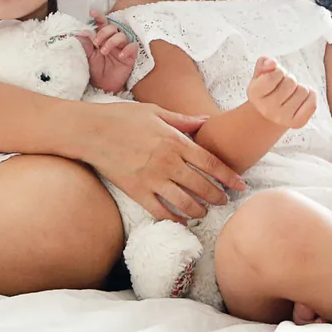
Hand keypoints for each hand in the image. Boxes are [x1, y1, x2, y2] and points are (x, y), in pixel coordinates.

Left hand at [82, 11, 136, 92]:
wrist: (101, 85)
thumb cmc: (95, 69)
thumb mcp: (87, 55)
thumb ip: (85, 43)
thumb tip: (81, 32)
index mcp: (102, 37)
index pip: (102, 23)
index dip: (99, 17)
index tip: (92, 13)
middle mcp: (112, 40)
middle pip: (112, 27)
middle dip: (104, 32)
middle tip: (96, 42)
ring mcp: (122, 47)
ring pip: (122, 36)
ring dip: (112, 41)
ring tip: (104, 51)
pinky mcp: (130, 56)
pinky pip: (133, 47)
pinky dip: (127, 49)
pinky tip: (120, 56)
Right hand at [83, 101, 247, 222]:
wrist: (91, 131)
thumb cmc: (122, 117)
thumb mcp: (155, 111)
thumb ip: (183, 120)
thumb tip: (206, 121)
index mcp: (175, 141)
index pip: (211, 163)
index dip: (229, 177)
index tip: (241, 186)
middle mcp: (168, 162)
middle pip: (203, 186)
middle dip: (218, 196)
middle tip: (225, 201)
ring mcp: (153, 179)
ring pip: (186, 203)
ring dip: (200, 210)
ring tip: (205, 211)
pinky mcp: (137, 192)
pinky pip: (161, 212)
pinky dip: (174, 219)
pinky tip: (182, 220)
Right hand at [245, 56, 316, 128]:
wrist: (268, 114)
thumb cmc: (266, 89)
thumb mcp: (260, 74)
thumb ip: (264, 63)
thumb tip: (272, 63)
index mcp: (255, 93)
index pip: (274, 75)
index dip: (279, 70)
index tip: (276, 75)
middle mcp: (267, 108)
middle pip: (291, 82)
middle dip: (289, 79)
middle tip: (283, 86)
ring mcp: (282, 117)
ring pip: (303, 90)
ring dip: (299, 88)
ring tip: (290, 93)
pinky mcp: (297, 123)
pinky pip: (312, 103)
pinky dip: (310, 96)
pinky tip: (301, 98)